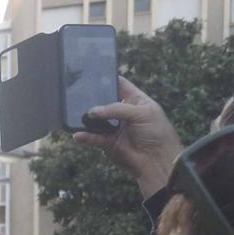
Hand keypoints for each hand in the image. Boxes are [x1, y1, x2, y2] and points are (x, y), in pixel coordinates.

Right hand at [74, 76, 181, 196]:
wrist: (157, 160)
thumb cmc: (157, 133)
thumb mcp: (142, 113)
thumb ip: (117, 109)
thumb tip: (93, 111)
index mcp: (136, 100)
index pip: (120, 85)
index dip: (109, 79)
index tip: (95, 75)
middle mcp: (123, 113)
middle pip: (104, 101)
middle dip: (93, 99)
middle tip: (79, 94)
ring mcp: (114, 128)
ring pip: (96, 120)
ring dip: (87, 118)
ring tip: (76, 115)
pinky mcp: (107, 143)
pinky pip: (92, 137)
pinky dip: (85, 136)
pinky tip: (78, 135)